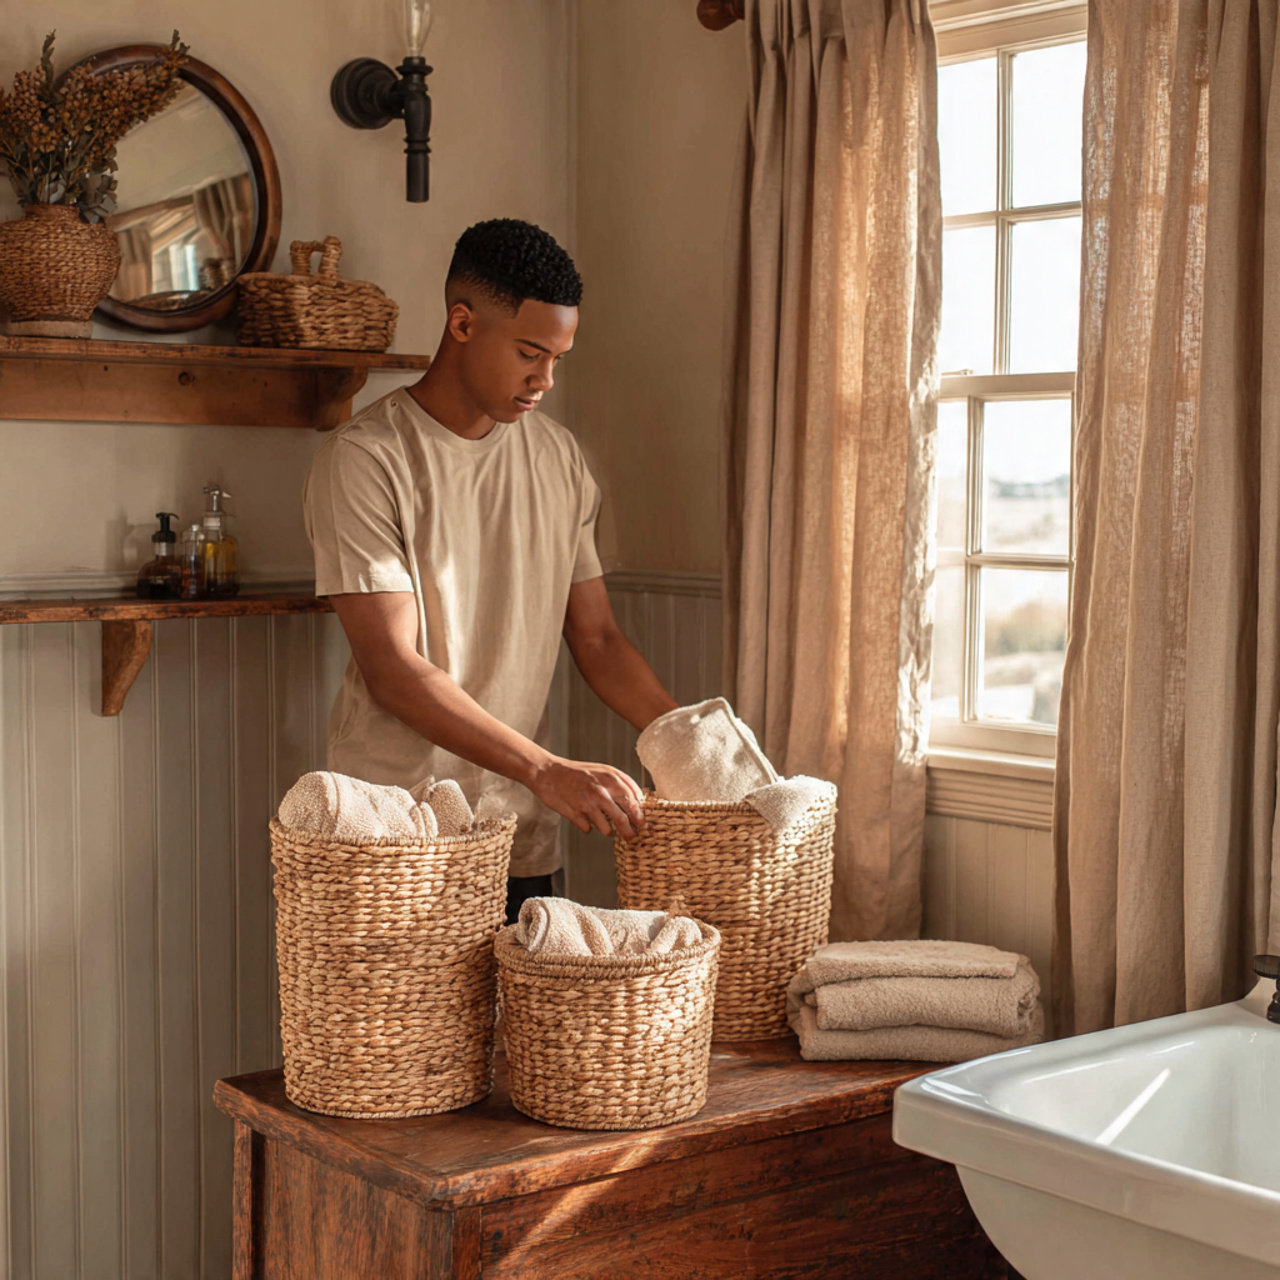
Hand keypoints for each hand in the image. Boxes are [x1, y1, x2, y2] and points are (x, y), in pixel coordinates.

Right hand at [530, 756, 645, 837]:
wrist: (547, 772)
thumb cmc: (577, 772)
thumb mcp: (601, 770)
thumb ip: (620, 783)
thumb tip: (639, 800)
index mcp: (610, 777)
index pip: (633, 801)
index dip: (639, 815)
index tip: (641, 822)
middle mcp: (601, 791)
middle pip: (623, 818)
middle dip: (629, 831)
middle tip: (631, 836)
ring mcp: (587, 804)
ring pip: (607, 829)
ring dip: (609, 832)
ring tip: (607, 829)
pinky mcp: (575, 815)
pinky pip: (588, 829)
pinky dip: (588, 827)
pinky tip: (583, 818)